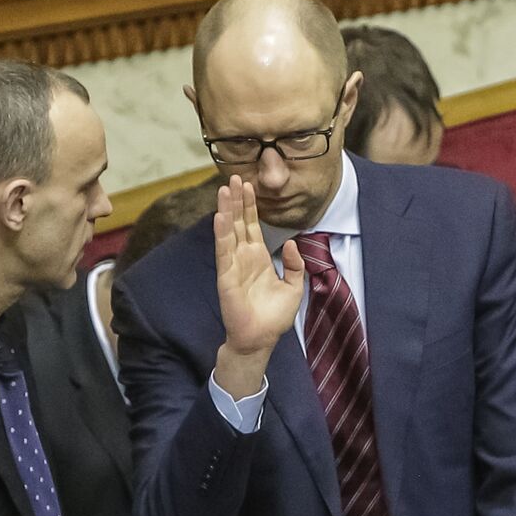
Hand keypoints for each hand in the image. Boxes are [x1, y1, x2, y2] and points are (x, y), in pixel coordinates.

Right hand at [214, 176, 303, 356]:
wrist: (261, 339)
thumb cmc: (274, 317)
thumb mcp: (294, 287)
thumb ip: (295, 265)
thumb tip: (291, 243)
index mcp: (258, 258)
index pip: (252, 225)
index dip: (250, 205)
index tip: (249, 184)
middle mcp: (243, 258)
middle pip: (238, 222)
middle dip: (236, 200)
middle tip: (234, 176)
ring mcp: (233, 266)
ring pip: (229, 232)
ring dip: (226, 210)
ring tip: (224, 188)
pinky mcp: (227, 277)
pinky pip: (224, 251)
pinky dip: (222, 233)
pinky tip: (220, 216)